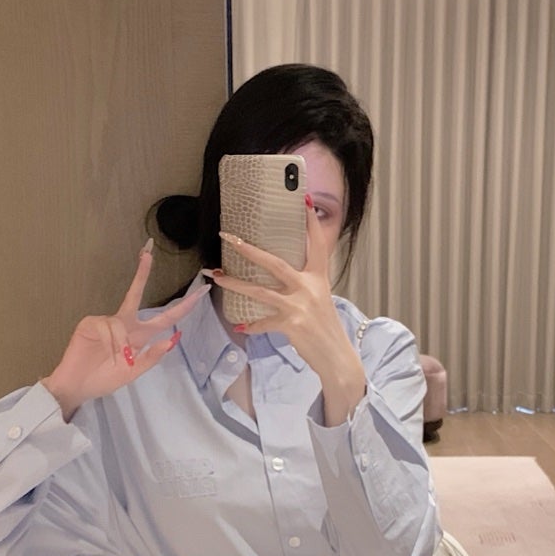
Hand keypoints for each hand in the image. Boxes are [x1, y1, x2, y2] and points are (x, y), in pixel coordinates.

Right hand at [42, 240, 206, 417]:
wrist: (78, 388)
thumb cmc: (104, 380)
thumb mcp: (133, 373)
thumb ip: (152, 357)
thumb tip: (172, 339)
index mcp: (139, 336)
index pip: (165, 319)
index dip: (183, 308)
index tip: (201, 293)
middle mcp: (124, 325)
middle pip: (136, 295)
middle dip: (141, 274)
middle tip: (147, 254)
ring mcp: (106, 322)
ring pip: (121, 323)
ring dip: (121, 344)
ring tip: (115, 360)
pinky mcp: (90, 323)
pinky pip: (106, 326)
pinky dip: (109, 341)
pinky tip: (103, 351)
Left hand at [209, 201, 357, 380]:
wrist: (337, 357)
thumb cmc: (325, 328)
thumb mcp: (321, 299)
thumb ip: (305, 285)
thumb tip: (282, 274)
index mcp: (319, 278)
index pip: (316, 244)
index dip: (309, 222)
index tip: (303, 199)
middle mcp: (310, 288)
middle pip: (275, 262)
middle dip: (249, 249)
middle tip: (229, 237)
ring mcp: (300, 306)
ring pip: (260, 291)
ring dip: (235, 284)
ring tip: (217, 276)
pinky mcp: (292, 324)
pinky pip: (263, 322)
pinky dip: (250, 325)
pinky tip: (239, 325)